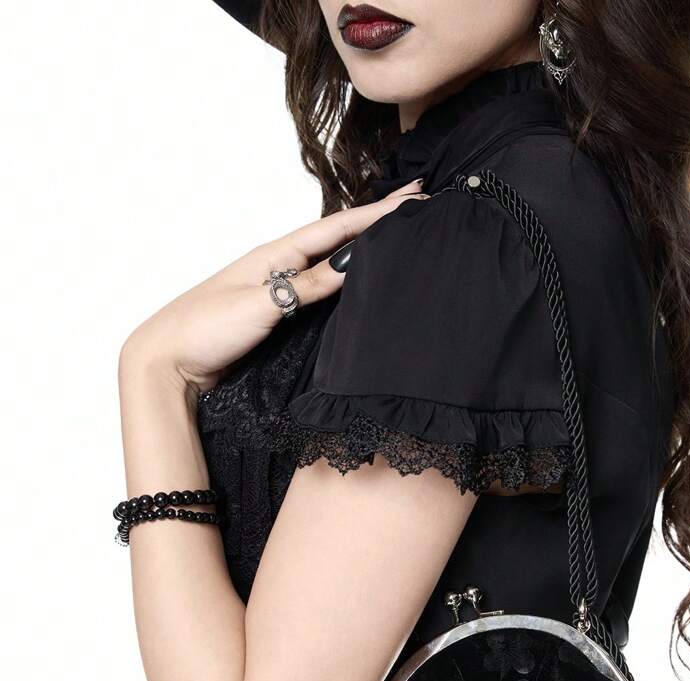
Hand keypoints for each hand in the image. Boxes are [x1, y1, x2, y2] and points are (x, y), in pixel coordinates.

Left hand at [119, 179, 428, 396]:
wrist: (165, 363)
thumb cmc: (202, 331)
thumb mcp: (259, 306)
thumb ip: (306, 287)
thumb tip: (352, 265)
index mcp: (275, 255)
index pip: (337, 229)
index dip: (376, 214)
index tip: (413, 198)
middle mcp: (278, 267)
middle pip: (337, 240)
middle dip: (375, 223)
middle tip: (415, 206)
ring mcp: (277, 290)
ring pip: (330, 264)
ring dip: (362, 250)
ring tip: (396, 235)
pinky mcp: (276, 316)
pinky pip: (319, 291)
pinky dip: (343, 281)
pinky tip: (357, 280)